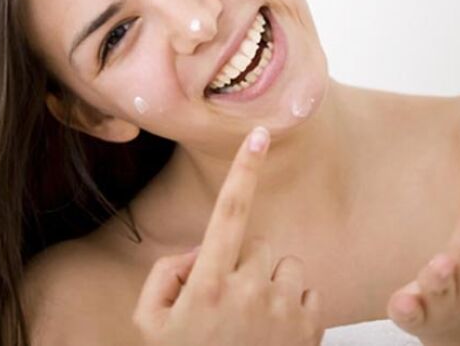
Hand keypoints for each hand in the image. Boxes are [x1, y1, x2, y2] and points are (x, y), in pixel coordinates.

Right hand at [131, 126, 323, 345]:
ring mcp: (283, 309)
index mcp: (209, 282)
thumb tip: (199, 250)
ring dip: (271, 280)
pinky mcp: (309, 327)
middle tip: (226, 298)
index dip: (244, 170)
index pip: (230, 212)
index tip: (260, 134)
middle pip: (260, 242)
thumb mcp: (150, 321)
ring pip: (287, 263)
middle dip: (245, 259)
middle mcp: (250, 289)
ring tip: (251, 317)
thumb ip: (166, 272)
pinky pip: (307, 289)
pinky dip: (292, 302)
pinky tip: (272, 329)